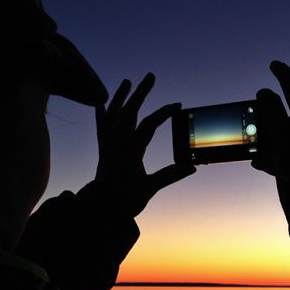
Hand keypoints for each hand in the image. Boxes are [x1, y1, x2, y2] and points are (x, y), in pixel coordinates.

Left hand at [94, 73, 195, 216]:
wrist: (98, 212)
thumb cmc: (123, 202)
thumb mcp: (149, 190)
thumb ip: (169, 176)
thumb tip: (191, 166)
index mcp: (130, 152)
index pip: (149, 125)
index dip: (164, 113)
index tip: (177, 106)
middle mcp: (116, 145)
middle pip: (128, 112)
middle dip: (140, 92)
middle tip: (150, 76)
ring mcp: (108, 146)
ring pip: (112, 115)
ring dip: (120, 97)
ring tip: (127, 82)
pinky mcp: (103, 151)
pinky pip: (100, 128)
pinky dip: (100, 114)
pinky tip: (100, 103)